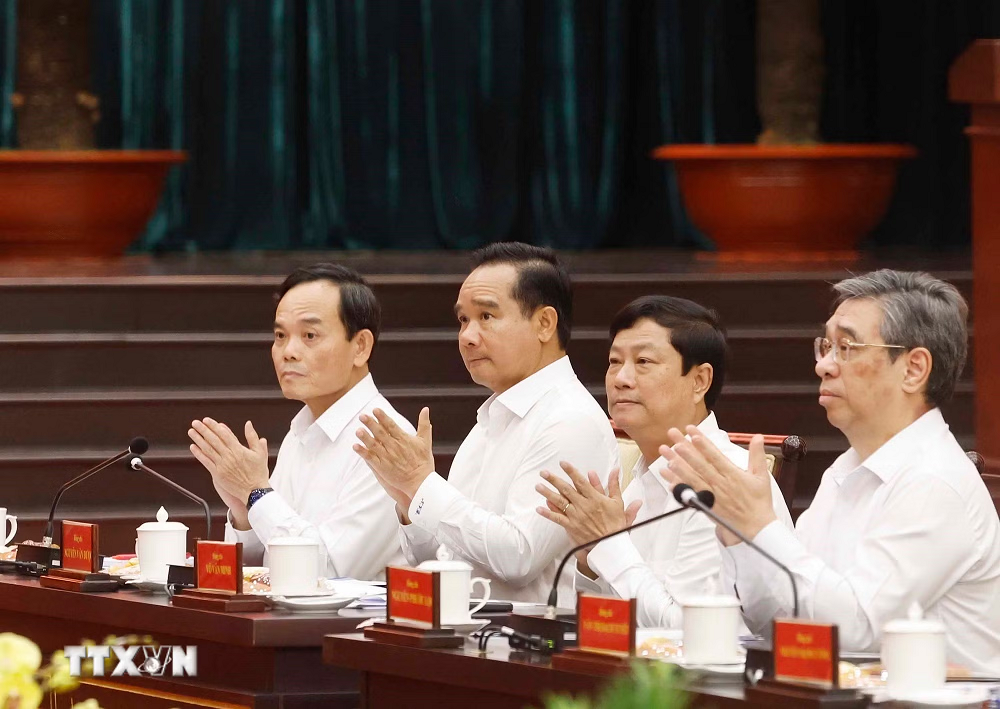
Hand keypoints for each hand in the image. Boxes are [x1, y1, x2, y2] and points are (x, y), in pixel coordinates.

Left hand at [188, 418, 269, 505]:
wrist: (254, 492)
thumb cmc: (258, 473)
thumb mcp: (260, 452)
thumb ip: (253, 437)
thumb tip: (248, 424)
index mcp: (239, 449)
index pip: (224, 434)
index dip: (214, 426)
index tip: (207, 420)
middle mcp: (229, 456)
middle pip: (213, 440)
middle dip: (203, 430)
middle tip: (196, 423)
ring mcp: (222, 465)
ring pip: (208, 449)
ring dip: (198, 439)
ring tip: (191, 432)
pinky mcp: (217, 474)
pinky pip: (206, 462)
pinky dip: (199, 454)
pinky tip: (193, 447)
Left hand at [354, 407, 434, 502]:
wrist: (421, 482)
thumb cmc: (424, 462)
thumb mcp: (425, 441)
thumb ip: (424, 424)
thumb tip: (425, 409)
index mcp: (404, 439)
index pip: (391, 425)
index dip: (383, 417)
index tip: (375, 410)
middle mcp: (395, 447)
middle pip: (380, 433)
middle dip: (371, 424)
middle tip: (362, 416)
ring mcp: (388, 458)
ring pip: (374, 445)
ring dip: (365, 437)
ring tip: (358, 430)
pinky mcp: (383, 468)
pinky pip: (370, 459)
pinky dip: (363, 452)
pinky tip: (355, 446)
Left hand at [535, 462, 641, 547]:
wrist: (611, 545)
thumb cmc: (615, 524)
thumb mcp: (618, 502)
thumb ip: (614, 484)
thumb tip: (615, 469)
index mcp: (595, 498)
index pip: (580, 481)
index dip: (571, 471)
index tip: (562, 463)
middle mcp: (584, 506)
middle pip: (566, 489)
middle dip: (554, 480)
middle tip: (543, 472)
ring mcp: (576, 516)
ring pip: (559, 502)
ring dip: (547, 493)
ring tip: (538, 486)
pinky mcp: (572, 527)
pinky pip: (558, 519)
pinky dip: (548, 514)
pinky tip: (539, 508)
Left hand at [658, 425, 775, 541]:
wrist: (756, 527)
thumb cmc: (759, 501)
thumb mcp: (762, 476)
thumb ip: (757, 455)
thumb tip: (759, 436)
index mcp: (733, 474)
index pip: (714, 455)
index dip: (702, 443)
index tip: (692, 432)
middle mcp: (720, 484)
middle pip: (700, 464)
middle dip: (686, 451)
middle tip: (674, 439)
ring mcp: (712, 495)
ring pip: (693, 478)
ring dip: (679, 467)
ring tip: (667, 456)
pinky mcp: (706, 505)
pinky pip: (691, 495)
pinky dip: (679, 488)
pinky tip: (668, 481)